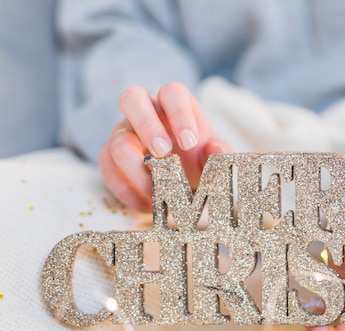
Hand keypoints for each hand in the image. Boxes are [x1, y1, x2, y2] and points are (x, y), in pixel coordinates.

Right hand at [99, 82, 229, 211]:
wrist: (180, 183)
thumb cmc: (196, 160)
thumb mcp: (212, 157)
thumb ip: (218, 152)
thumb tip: (216, 150)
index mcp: (173, 104)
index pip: (172, 93)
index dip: (179, 114)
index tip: (189, 142)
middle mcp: (144, 112)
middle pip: (132, 98)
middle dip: (147, 127)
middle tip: (164, 154)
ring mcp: (123, 132)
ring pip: (117, 140)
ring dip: (137, 168)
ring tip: (158, 190)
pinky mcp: (108, 157)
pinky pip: (107, 168)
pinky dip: (127, 190)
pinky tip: (146, 204)